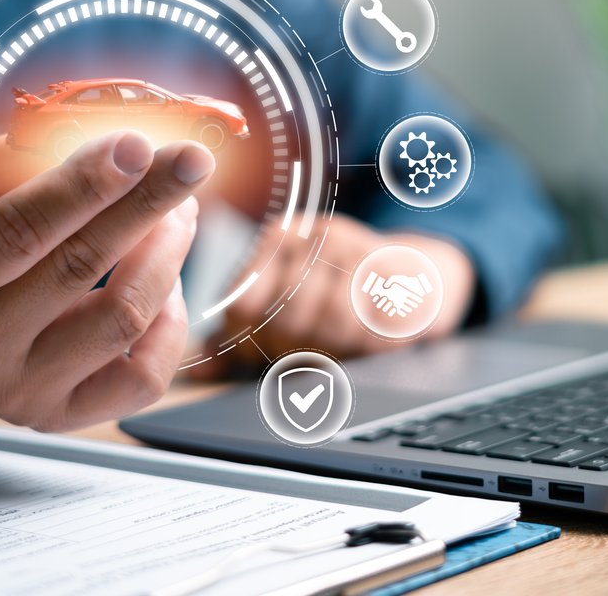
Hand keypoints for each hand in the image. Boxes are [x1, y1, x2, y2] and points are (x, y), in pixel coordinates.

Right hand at [0, 131, 214, 431]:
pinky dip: (171, 322)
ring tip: (177, 210)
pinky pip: (144, 376)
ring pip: (123, 318)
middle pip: (81, 266)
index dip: (85, 185)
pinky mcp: (58, 415)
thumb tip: (103, 133)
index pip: (20, 230)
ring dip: (165, 252)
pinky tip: (164, 280)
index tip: (138, 144)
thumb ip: (15, 158)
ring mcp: (19, 390)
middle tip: (194, 159)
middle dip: (148, 203)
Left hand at [197, 213, 475, 376]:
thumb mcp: (285, 297)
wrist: (413, 269)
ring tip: (335, 349)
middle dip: (293, 353)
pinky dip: (369, 351)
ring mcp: (364, 252)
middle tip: (304, 357)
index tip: (265, 352)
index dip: (252, 343)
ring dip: (334, 353)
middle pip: (288, 320)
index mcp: (280, 237)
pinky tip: (367, 343)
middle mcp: (319, 234)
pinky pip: (376, 333)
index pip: (245, 306)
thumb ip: (239, 332)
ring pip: (333, 328)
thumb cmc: (334, 292)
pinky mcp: (403, 277)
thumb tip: (194, 373)